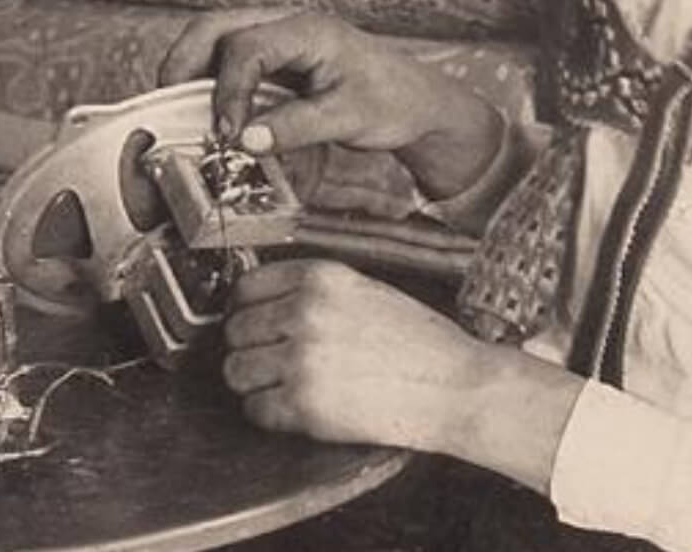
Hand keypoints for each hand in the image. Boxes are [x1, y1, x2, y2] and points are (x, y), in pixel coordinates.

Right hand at [158, 8, 503, 201]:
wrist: (419, 103)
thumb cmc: (393, 102)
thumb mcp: (348, 118)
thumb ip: (296, 128)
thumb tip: (247, 139)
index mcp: (307, 30)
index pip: (246, 48)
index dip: (228, 91)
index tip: (227, 132)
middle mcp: (287, 25)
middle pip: (214, 27)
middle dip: (184, 63)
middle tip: (169, 105)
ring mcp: (279, 39)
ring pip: (216, 39)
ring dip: (191, 70)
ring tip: (179, 109)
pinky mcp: (276, 59)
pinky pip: (229, 60)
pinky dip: (209, 81)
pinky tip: (208, 112)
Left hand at [220, 259, 493, 450]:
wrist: (456, 385)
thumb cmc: (420, 342)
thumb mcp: (366, 290)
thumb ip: (313, 292)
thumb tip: (261, 305)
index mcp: (321, 277)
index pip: (246, 288)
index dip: (246, 310)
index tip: (255, 324)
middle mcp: (305, 312)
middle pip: (235, 331)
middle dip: (250, 349)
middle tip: (274, 362)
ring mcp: (302, 358)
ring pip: (236, 371)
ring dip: (253, 383)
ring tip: (283, 386)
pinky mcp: (305, 404)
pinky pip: (255, 409)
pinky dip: (268, 413)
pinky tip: (294, 409)